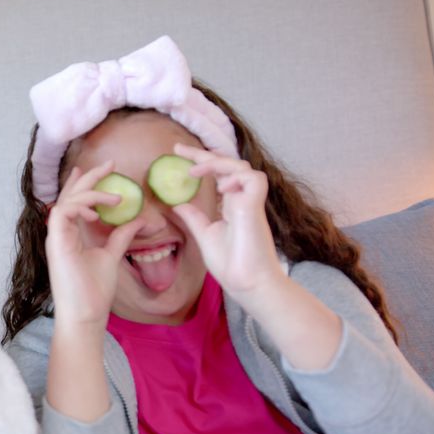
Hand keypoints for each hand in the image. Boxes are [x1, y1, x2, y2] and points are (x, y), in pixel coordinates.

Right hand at [46, 163, 144, 326]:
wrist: (86, 313)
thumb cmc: (94, 291)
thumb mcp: (111, 256)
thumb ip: (120, 237)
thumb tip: (136, 221)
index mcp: (70, 235)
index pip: (74, 201)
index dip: (84, 183)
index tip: (102, 170)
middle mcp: (60, 233)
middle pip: (69, 195)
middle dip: (89, 177)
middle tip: (110, 165)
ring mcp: (56, 237)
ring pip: (66, 200)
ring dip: (90, 192)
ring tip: (115, 197)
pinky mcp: (56, 242)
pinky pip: (62, 212)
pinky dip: (79, 206)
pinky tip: (97, 211)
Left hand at [171, 143, 284, 296]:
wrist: (247, 284)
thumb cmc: (231, 263)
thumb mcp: (205, 235)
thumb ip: (194, 218)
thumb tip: (178, 205)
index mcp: (232, 205)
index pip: (219, 174)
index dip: (201, 162)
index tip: (178, 154)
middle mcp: (242, 200)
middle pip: (229, 165)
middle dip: (204, 155)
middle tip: (179, 150)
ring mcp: (250, 203)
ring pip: (243, 167)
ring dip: (219, 164)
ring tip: (197, 171)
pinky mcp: (255, 208)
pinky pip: (254, 179)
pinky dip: (236, 177)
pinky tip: (222, 188)